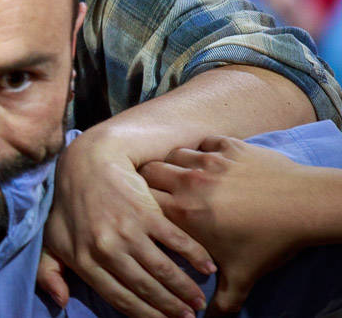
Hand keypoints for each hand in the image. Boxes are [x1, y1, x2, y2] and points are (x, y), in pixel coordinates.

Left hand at [38, 130, 213, 317]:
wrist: (87, 160)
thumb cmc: (69, 202)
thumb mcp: (51, 237)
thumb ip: (48, 271)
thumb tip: (60, 300)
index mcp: (84, 260)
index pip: (120, 298)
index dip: (146, 315)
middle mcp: (106, 249)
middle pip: (146, 288)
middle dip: (171, 307)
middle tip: (189, 317)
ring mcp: (127, 230)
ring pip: (163, 269)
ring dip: (186, 288)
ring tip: (199, 300)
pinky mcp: (145, 211)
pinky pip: (176, 241)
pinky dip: (195, 256)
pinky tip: (207, 267)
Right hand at [141, 136, 312, 313]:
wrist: (305, 206)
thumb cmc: (270, 242)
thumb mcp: (242, 278)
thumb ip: (221, 303)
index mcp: (184, 213)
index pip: (143, 201)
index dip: (138, 205)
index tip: (141, 210)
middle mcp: (189, 183)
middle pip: (149, 171)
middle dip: (148, 180)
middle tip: (154, 190)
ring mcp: (209, 161)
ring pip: (174, 154)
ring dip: (173, 163)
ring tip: (178, 173)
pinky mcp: (229, 147)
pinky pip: (203, 141)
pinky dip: (201, 148)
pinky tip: (207, 158)